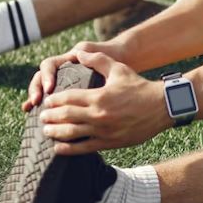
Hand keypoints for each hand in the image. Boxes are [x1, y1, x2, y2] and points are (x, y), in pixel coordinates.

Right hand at [23, 40, 128, 110]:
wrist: (123, 61)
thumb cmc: (114, 58)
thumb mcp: (105, 56)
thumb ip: (93, 56)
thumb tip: (79, 53)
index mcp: (68, 61)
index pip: (49, 65)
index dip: (46, 76)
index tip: (50, 88)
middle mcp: (62, 71)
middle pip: (40, 78)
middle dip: (35, 89)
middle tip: (36, 102)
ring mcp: (63, 82)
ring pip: (41, 89)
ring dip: (33, 99)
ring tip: (30, 111)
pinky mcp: (67, 95)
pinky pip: (50, 101)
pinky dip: (42, 108)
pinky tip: (35, 118)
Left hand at [36, 50, 170, 154]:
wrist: (161, 107)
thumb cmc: (139, 86)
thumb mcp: (119, 69)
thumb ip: (97, 60)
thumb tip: (79, 53)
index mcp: (99, 96)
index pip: (67, 98)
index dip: (53, 100)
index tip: (46, 101)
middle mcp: (99, 115)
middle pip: (65, 117)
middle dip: (50, 117)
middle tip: (41, 117)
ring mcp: (103, 131)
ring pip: (71, 134)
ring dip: (55, 133)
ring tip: (46, 131)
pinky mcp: (109, 143)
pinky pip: (84, 148)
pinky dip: (68, 149)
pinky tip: (58, 148)